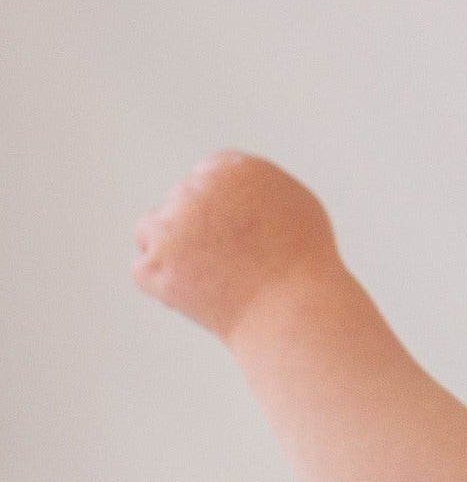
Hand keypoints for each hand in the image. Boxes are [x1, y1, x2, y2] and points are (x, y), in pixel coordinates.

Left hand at [132, 152, 338, 341]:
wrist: (296, 312)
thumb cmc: (307, 266)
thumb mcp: (296, 206)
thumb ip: (257, 189)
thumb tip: (231, 191)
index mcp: (232, 169)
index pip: (208, 177)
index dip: (222, 209)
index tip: (238, 236)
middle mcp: (195, 189)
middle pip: (181, 202)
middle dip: (200, 229)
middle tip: (233, 264)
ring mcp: (171, 227)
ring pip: (151, 229)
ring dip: (172, 250)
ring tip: (212, 278)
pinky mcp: (155, 265)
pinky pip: (145, 271)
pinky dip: (165, 286)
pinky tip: (199, 297)